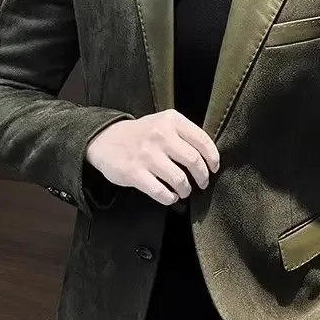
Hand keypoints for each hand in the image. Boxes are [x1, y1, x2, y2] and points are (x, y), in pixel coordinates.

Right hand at [85, 109, 219, 205]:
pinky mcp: (134, 173)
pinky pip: (161, 192)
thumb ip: (185, 134)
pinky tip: (171, 196)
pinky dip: (170, 198)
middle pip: (194, 161)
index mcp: (171, 121)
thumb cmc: (142, 134)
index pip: (202, 141)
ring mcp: (146, 155)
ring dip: (186, 189)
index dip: (213, 158)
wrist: (105, 139)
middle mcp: (160, 135)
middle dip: (202, 176)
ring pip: (179, 179)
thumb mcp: (163, 123)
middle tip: (202, 183)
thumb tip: (209, 158)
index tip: (214, 168)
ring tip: (185, 190)